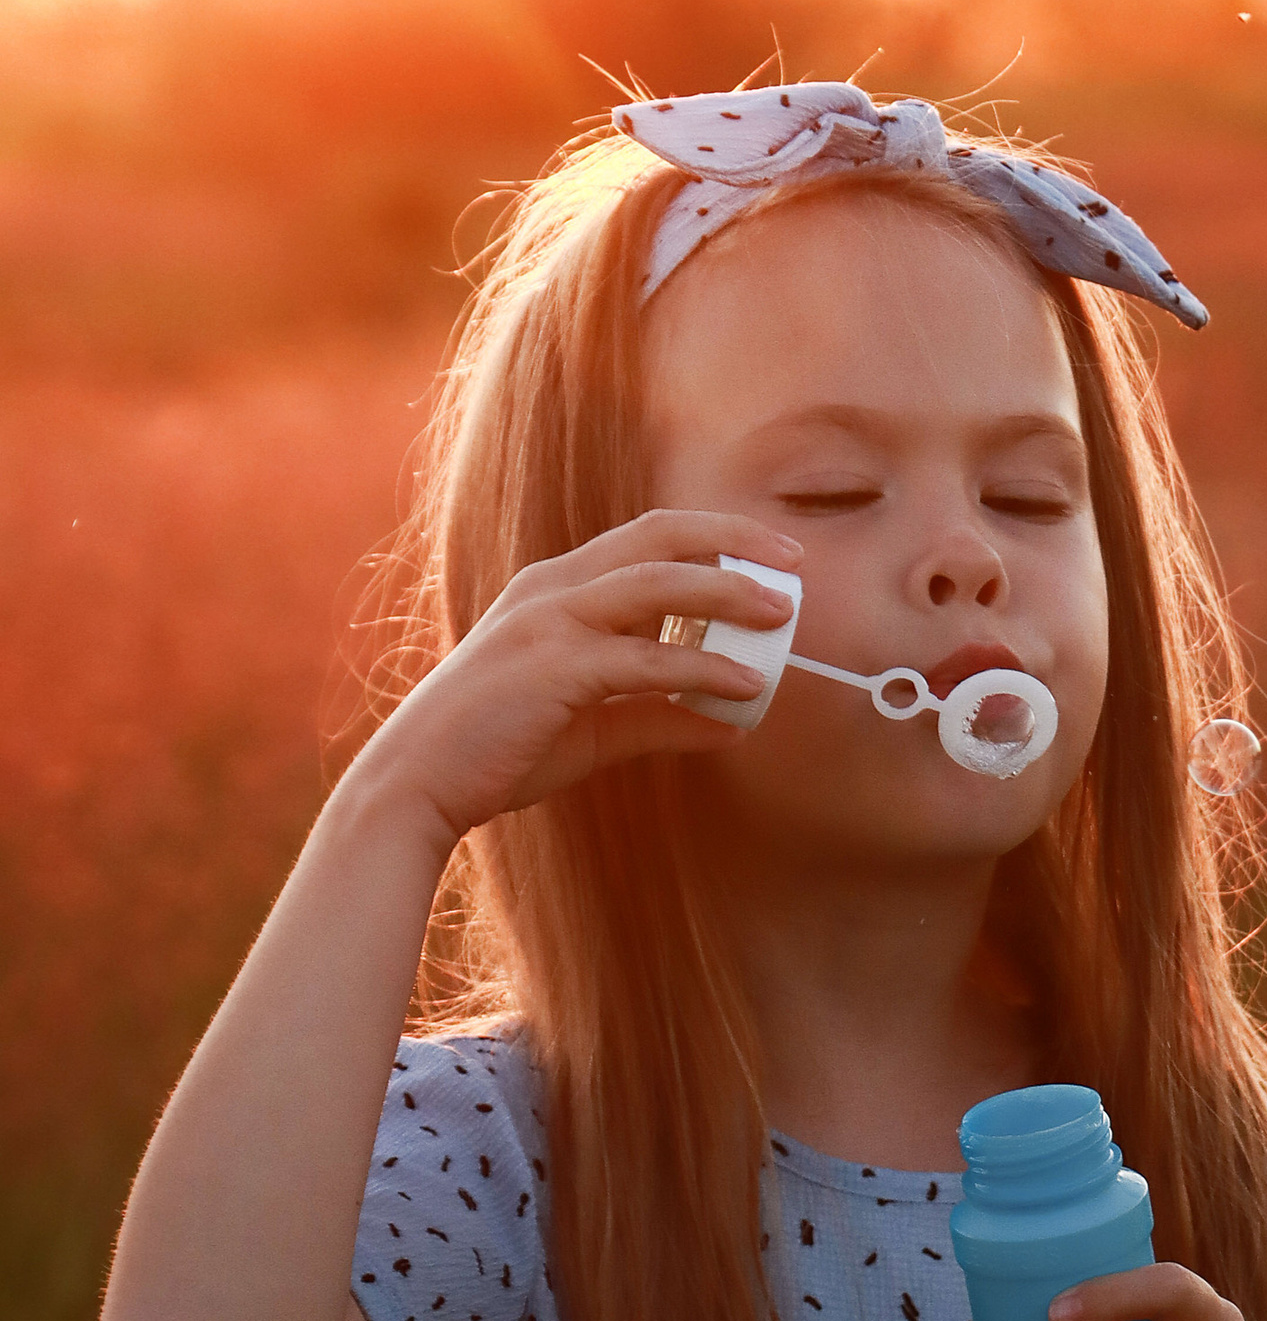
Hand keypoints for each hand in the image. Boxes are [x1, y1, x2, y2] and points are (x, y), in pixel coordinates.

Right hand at [348, 512, 801, 849]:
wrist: (419, 782)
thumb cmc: (498, 750)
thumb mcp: (593, 729)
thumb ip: (659, 717)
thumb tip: (732, 723)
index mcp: (557, 588)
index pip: (648, 539)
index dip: (714, 538)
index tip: (770, 556)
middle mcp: (552, 589)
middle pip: (659, 538)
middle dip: (732, 542)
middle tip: (792, 562)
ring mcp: (549, 623)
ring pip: (656, 585)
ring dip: (727, 595)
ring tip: (782, 614)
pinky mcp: (553, 669)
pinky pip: (646, 661)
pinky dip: (703, 670)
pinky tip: (745, 688)